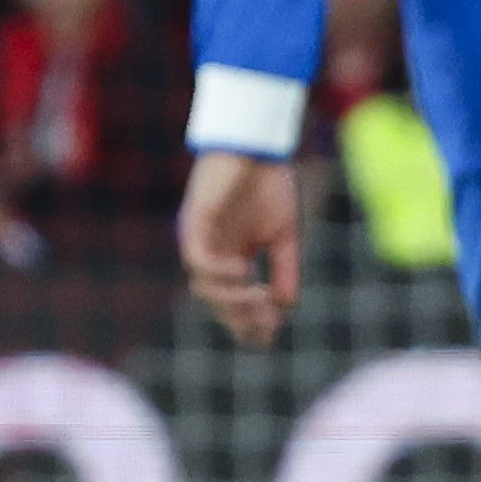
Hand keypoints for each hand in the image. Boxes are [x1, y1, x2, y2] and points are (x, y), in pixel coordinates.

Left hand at [177, 151, 300, 345]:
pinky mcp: (194, 220)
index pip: (233, 301)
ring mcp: (201, 238)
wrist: (258, 147)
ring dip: (230, 300)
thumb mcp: (284, 235)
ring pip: (203, 285)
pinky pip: (197, 257)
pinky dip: (217, 272)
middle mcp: (212, 253)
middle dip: (241, 319)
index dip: (248, 322)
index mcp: (231, 258)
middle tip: (266, 326)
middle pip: (216, 300)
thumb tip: (286, 305)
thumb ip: (285, 269)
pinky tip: (243, 273)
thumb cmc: (268, 185)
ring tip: (258, 299)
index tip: (270, 334)